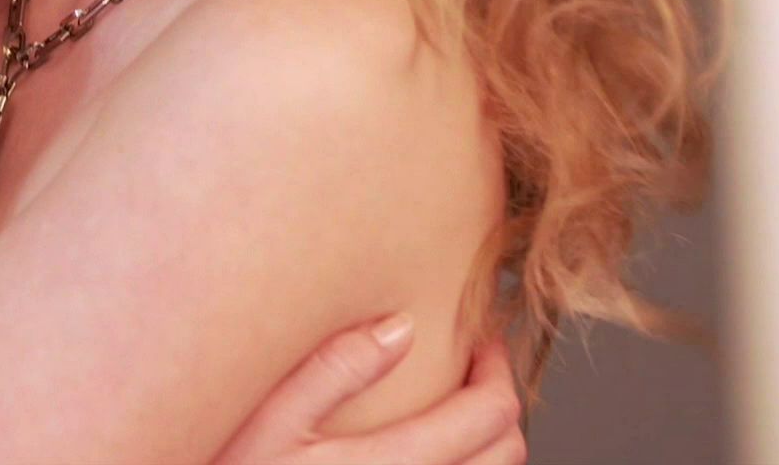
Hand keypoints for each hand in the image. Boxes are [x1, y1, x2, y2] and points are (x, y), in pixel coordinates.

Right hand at [211, 316, 526, 464]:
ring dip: (488, 440)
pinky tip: (429, 448)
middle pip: (507, 451)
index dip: (497, 366)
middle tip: (474, 362)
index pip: (491, 414)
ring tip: (455, 404)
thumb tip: (402, 327)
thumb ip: (335, 369)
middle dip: (500, 399)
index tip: (479, 336)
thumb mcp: (271, 418)